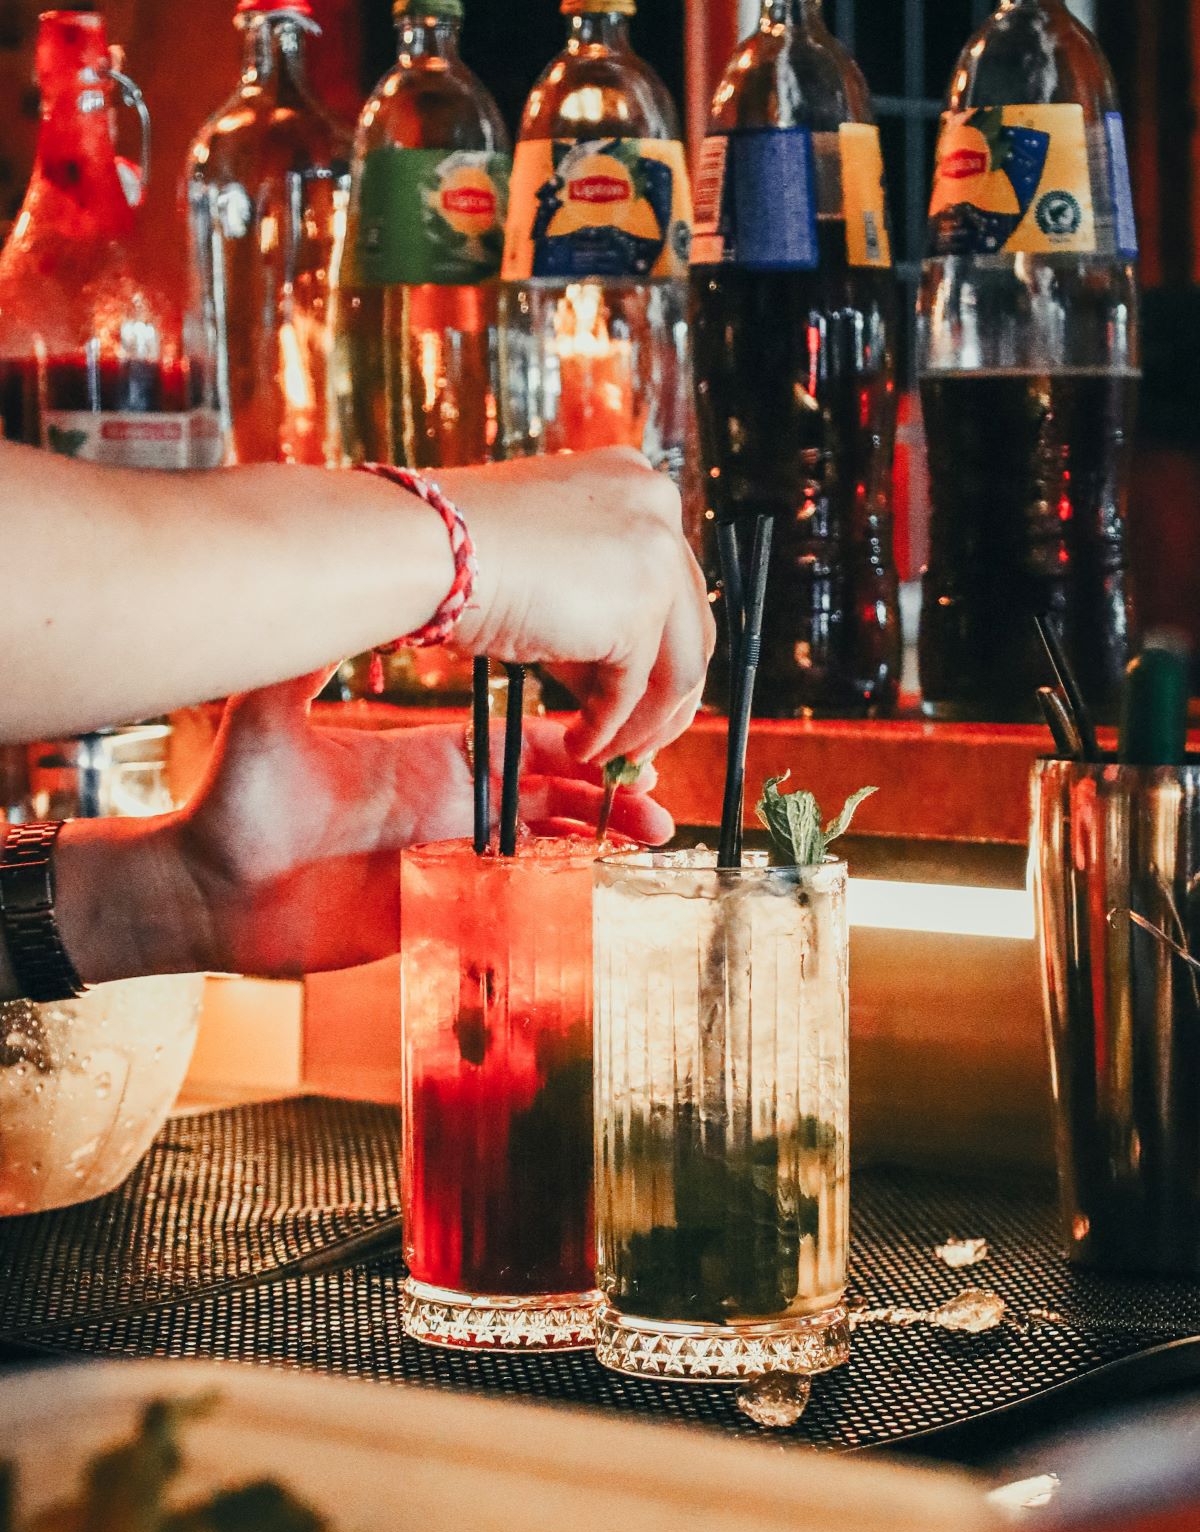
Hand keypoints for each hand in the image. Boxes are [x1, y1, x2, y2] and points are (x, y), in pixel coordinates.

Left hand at [154, 675, 671, 978]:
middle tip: (659, 778)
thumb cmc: (234, 806)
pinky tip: (603, 873)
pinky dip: (562, 883)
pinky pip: (514, 895)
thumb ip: (298, 663)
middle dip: (611, 780)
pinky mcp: (435, 905)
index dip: (579, 734)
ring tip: (657, 826)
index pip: (523, 741)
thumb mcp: (267, 719)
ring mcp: (446, 856)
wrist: (207, 889)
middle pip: (554, 790)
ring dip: (602, 833)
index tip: (624, 720)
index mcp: (430, 758)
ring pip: (547, 843)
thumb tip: (306, 587)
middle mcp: (449, 804)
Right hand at [436, 449, 714, 764]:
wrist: (429, 549)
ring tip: (608, 755)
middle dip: (665, 696)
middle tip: (637, 740)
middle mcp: (658, 505)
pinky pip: (635, 689)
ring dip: (645, 723)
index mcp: (634, 481)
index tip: (636, 691)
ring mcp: (658, 555)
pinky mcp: (641, 608)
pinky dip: (609, 727)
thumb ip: (593, 606)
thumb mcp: (545, 567)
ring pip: (679, 666)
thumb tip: (613, 680)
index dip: (655, 646)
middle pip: (689, 624)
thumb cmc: (460, 555)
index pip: (669, 580)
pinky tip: (581, 746)